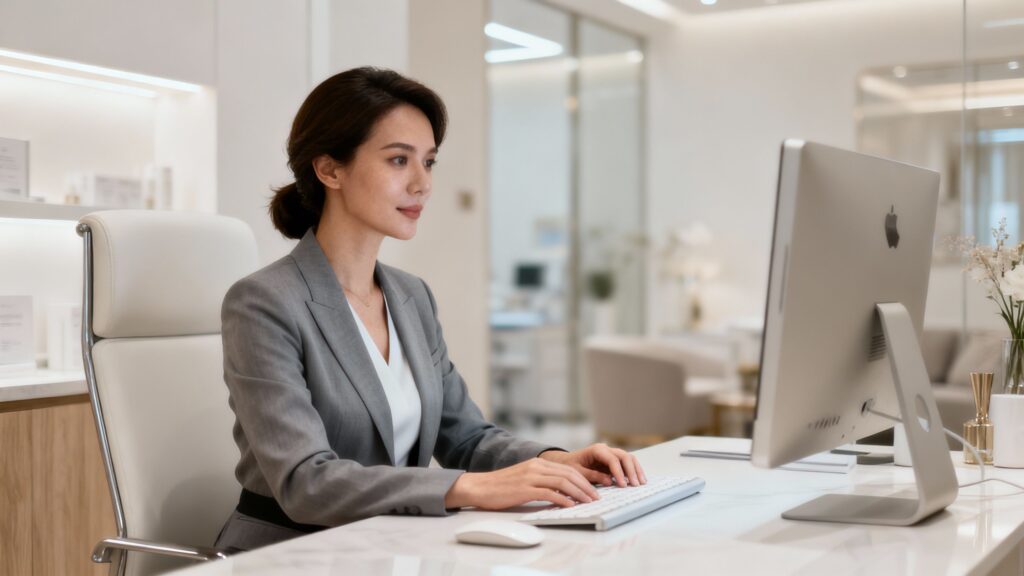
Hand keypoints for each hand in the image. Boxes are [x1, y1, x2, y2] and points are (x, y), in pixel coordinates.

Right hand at [444, 457, 599, 509]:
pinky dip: (563, 499)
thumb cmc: (500, 486)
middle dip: (586, 486)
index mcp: (537, 463)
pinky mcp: (524, 489)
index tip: (593, 490)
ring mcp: (530, 477)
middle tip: (596, 497)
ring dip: (579, 493)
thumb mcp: (524, 479)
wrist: (479, 486)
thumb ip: (541, 481)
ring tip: (588, 502)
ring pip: (563, 482)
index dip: (583, 479)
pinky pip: (549, 493)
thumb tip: (560, 493)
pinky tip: (570, 506)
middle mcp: (536, 467)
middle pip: (569, 474)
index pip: (567, 469)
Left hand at [538, 443, 646, 487]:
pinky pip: (626, 463)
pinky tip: (637, 479)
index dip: (619, 472)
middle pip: (624, 456)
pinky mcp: (613, 460)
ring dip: (636, 470)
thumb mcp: (577, 472)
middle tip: (635, 485)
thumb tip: (609, 481)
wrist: (566, 461)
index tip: (622, 485)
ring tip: (641, 483)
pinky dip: (633, 470)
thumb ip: (592, 476)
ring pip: (628, 458)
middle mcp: (606, 449)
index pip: (612, 459)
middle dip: (631, 470)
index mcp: (596, 450)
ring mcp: (611, 454)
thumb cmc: (570, 465)